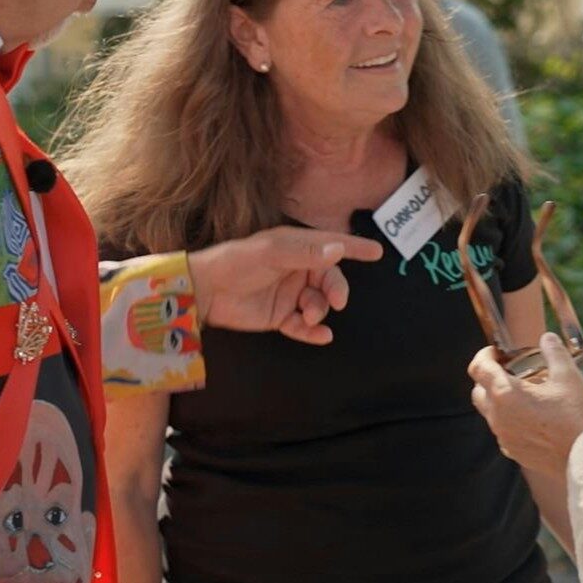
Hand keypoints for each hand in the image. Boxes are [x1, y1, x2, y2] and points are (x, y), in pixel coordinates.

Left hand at [189, 226, 382, 345]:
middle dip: (336, 290)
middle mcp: (297, 270)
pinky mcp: (280, 317)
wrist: (206, 291)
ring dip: (319, 311)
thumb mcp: (273, 252)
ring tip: (308, 316)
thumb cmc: (237, 261)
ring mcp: (289, 294)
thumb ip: (307, 253)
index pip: (331, 246)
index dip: (354, 248)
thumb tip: (339, 251)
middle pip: (330, 281)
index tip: (377, 252)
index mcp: (297, 248)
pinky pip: (304, 325)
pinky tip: (320, 336)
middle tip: (337, 301)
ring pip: (319, 304)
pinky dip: (313, 331)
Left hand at [468, 332, 582, 477]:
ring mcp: (505, 438)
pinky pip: (504, 431)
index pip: (478, 368)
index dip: (484, 355)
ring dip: (501, 400)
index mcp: (505, 395)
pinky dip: (511, 420)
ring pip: (491, 413)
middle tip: (512, 370)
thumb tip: (547, 338)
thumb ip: (554, 353)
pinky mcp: (515, 453)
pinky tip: (534, 416)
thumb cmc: (579, 417)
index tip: (497, 352)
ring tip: (528, 393)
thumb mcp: (569, 376)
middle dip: (489, 378)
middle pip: (479, 392)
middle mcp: (498, 418)